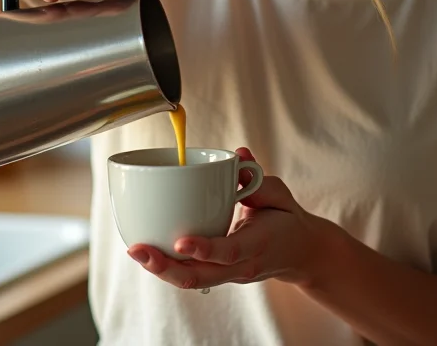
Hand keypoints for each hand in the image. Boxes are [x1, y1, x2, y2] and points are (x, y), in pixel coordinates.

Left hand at [127, 148, 320, 289]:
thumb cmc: (285, 219)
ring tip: (136, 251)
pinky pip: (191, 274)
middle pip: (200, 276)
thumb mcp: (279, 194)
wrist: (300, 254)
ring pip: (191, 279)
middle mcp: (240, 266)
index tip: (180, 241)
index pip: (229, 252)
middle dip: (166, 267)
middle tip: (139, 250)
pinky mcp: (218, 274)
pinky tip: (148, 252)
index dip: (204, 248)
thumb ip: (258, 178)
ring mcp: (228, 275)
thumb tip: (239, 156)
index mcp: (258, 244)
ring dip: (161, 269)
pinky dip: (168, 266)